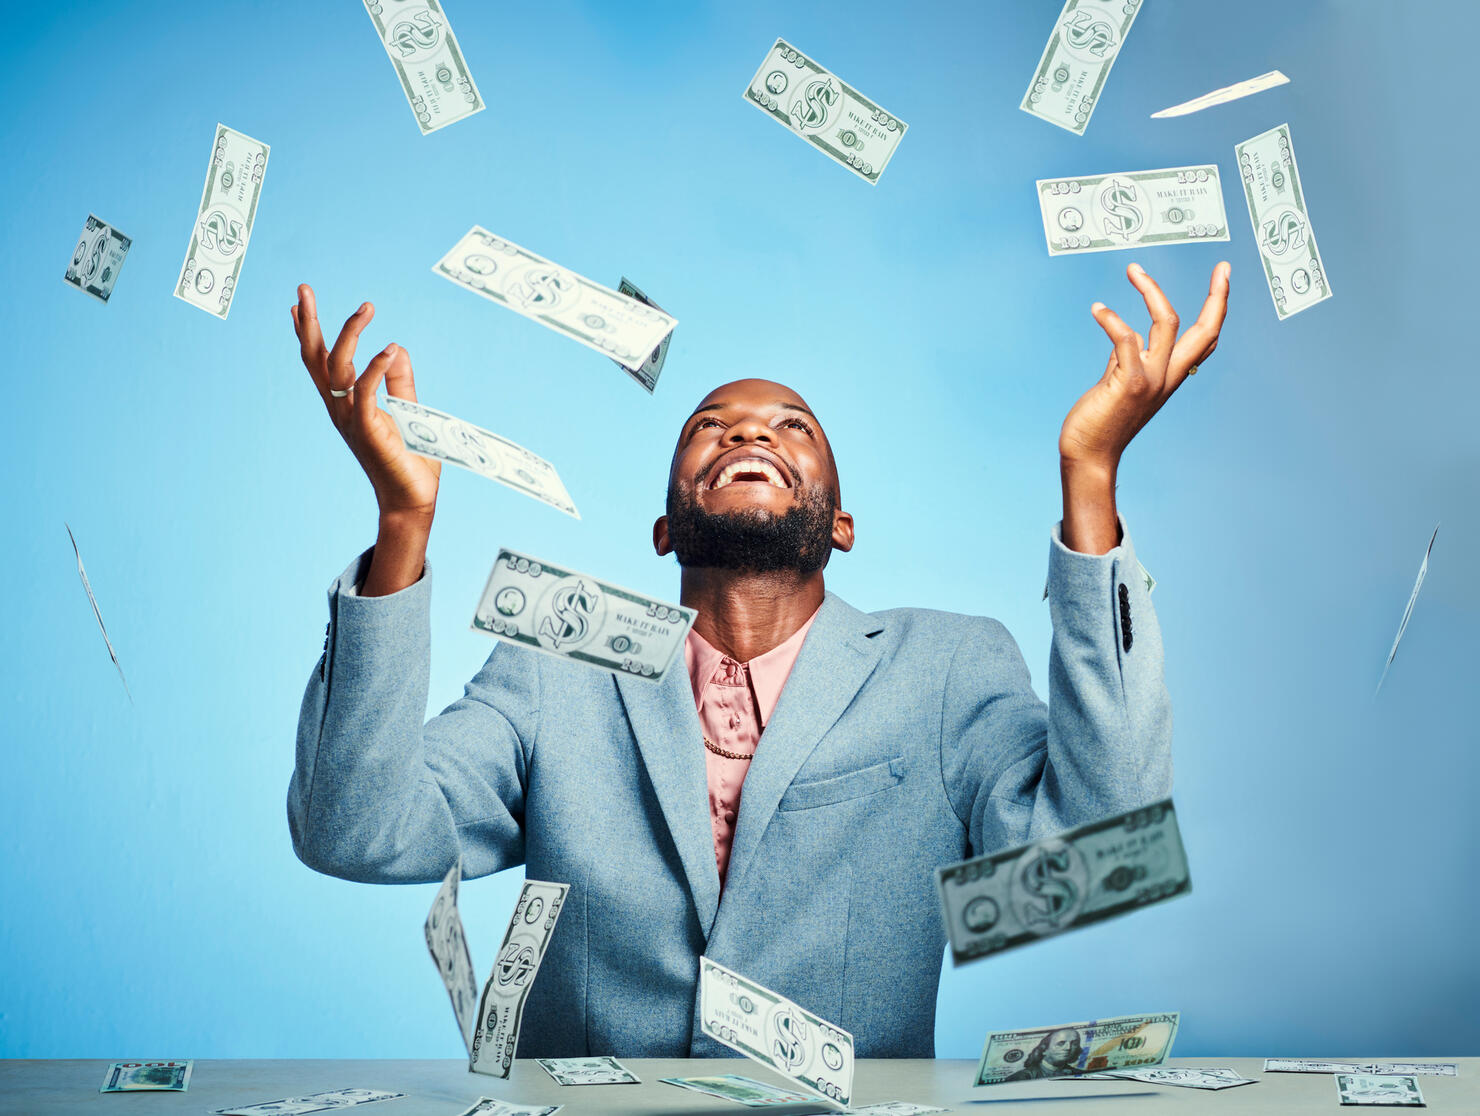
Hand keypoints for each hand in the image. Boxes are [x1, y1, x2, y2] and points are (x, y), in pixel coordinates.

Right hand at [291, 284, 440, 524]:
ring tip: (366, 308)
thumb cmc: (407, 458)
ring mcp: (351, 419)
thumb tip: (395, 347)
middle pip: (316, 359)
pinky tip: (388, 347)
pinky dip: (376, 367)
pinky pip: (367, 392)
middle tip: (302, 289)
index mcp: (344, 404)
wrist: (411, 498)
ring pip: (339, 368)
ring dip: (350, 334)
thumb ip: (398, 380)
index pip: (320, 363)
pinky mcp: (368, 430)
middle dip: (309, 323)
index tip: (295, 304)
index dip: (307, 333)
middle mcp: (340, 409)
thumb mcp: (405, 410)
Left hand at [1059, 261, 1230, 469]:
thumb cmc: (1101, 420)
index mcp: (1171, 376)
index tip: (1222, 277)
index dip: (1217, 308)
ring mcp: (1151, 379)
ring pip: (1166, 323)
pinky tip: (1098, 309)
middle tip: (1222, 267)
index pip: (1205, 339)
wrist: (1090, 454)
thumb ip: (1128, 357)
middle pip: (1206, 331)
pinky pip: (1126, 338)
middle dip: (1218, 296)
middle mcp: (1168, 377)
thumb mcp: (1121, 382)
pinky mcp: (1128, 382)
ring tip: (1133, 270)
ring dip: (1151, 290)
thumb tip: (1128, 333)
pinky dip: (1112, 318)